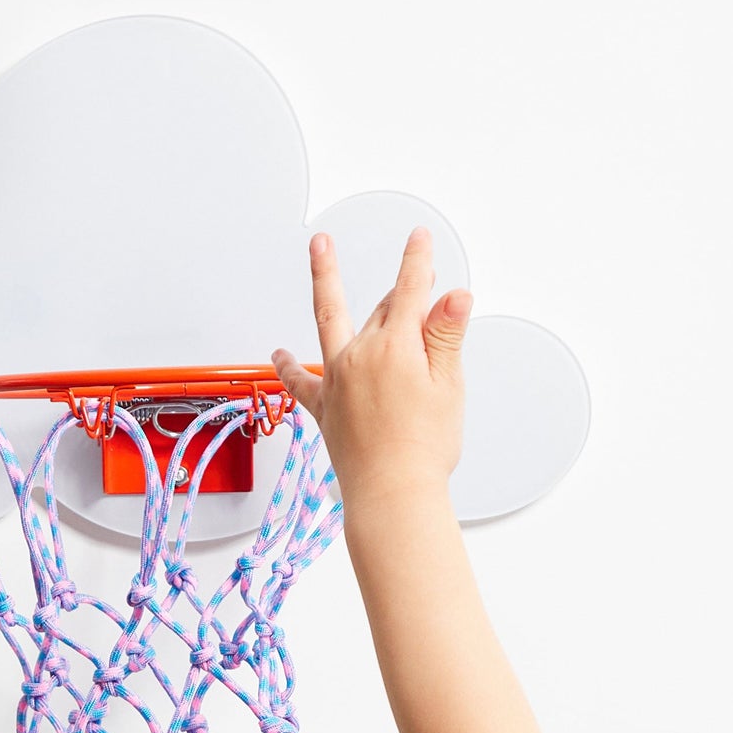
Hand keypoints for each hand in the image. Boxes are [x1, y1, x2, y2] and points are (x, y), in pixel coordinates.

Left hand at [273, 227, 472, 506]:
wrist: (391, 495)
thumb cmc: (424, 449)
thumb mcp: (448, 386)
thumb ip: (445, 335)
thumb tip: (454, 294)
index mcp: (395, 347)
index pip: (410, 291)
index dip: (417, 261)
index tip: (420, 238)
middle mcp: (360, 356)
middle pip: (383, 310)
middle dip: (401, 292)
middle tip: (420, 279)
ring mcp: (337, 379)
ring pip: (334, 322)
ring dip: (326, 283)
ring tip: (320, 251)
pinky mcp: (324, 407)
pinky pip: (299, 380)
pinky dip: (288, 366)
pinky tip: (278, 354)